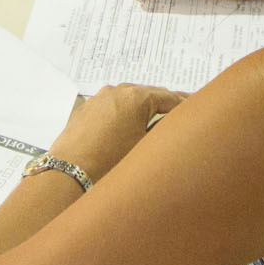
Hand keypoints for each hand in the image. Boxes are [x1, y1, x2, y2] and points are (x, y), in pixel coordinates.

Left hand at [46, 84, 185, 181]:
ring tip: (157, 121)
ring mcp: (99, 99)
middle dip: (165, 105)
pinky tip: (130, 127)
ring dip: (144, 109)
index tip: (195, 109)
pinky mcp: (86, 110)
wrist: (68, 173)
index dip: (185, 105)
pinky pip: (113, 108)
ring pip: (129, 100)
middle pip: (150, 95)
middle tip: (182, 113)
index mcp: (136, 97)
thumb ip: (163, 130)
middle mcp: (117, 91)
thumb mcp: (145, 147)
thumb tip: (173, 124)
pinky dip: (125, 114)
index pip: (170, 98)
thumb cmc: (108, 163)